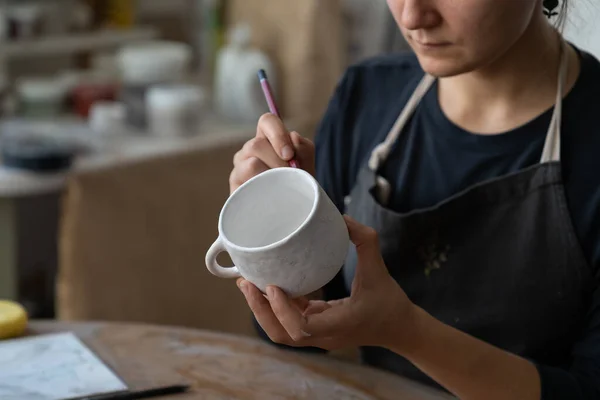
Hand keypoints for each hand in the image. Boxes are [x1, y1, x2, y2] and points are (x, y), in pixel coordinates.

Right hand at [230, 113, 315, 192]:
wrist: (292, 216)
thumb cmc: (299, 187)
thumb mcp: (306, 167)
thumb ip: (304, 150)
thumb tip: (294, 137)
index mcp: (268, 139)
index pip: (267, 121)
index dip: (277, 133)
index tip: (289, 155)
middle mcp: (250, 151)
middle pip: (257, 144)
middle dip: (278, 162)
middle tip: (290, 178)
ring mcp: (239, 168)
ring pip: (250, 164)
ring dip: (270, 177)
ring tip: (282, 190)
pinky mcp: (234, 187)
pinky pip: (244, 184)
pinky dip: (261, 191)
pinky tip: (269, 199)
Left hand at [237, 216, 416, 350]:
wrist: (399, 328)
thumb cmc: (390, 301)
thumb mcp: (379, 268)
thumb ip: (365, 241)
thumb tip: (342, 218)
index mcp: (338, 325)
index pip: (300, 329)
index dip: (281, 311)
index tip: (272, 287)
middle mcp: (324, 336)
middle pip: (281, 334)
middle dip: (260, 311)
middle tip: (246, 282)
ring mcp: (318, 336)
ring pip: (281, 332)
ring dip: (262, 311)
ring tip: (247, 284)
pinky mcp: (316, 329)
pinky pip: (289, 322)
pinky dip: (275, 307)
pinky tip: (267, 285)